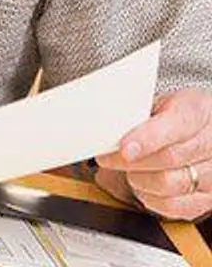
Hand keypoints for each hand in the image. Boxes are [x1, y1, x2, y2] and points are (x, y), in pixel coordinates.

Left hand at [95, 89, 211, 219]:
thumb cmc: (176, 115)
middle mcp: (211, 143)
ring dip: (139, 179)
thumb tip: (107, 128)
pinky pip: (172, 206)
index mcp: (198, 111)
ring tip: (129, 168)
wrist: (201, 130)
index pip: (175, 126)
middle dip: (130, 161)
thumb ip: (138, 115)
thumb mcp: (159, 103)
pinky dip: (149, 197)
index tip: (123, 147)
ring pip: (170, 185)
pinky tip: (143, 184)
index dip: (147, 138)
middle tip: (107, 157)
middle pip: (169, 158)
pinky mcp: (207, 199)